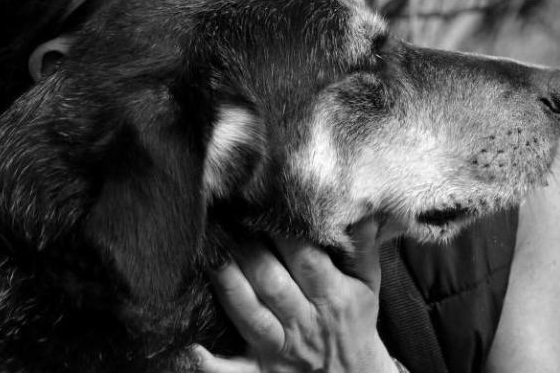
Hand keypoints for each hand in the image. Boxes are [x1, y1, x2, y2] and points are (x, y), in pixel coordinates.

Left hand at [196, 221, 398, 372]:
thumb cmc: (355, 323)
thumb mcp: (368, 286)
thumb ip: (364, 249)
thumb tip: (364, 211)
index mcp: (331, 297)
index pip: (307, 260)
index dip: (284, 233)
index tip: (264, 202)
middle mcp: (304, 323)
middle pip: (272, 283)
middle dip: (248, 251)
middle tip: (226, 219)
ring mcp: (279, 349)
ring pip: (250, 315)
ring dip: (228, 285)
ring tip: (209, 254)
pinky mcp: (258, 372)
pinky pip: (232, 370)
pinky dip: (211, 362)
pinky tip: (191, 346)